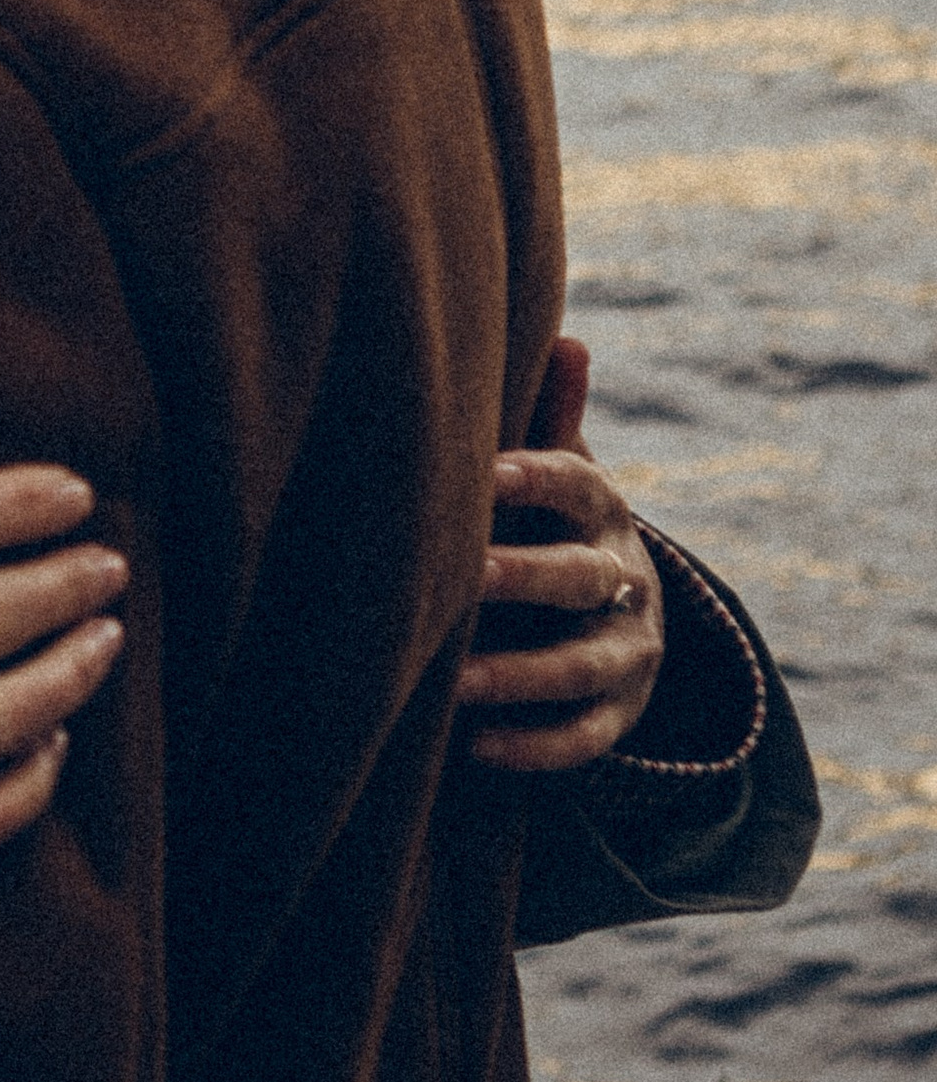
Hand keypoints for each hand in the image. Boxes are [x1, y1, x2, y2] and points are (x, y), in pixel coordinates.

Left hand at [460, 338, 663, 770]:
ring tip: (452, 682)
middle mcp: (626, 579)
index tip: (483, 474)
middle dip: (524, 578)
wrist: (616, 607)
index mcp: (603, 507)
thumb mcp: (557, 468)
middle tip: (461, 578)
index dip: (536, 479)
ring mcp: (630, 651)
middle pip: (581, 578)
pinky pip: (585, 738)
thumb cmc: (550, 517)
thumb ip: (551, 415)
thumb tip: (570, 335)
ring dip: (519, 675)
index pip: (579, 486)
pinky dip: (535, 746)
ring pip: (583, 667)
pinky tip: (477, 746)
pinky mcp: (621, 714)